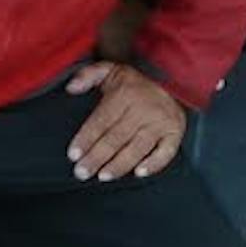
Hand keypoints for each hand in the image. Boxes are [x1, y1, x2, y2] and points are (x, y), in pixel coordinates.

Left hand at [64, 59, 188, 180]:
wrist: (172, 80)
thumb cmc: (136, 83)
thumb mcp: (110, 70)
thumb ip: (88, 75)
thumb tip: (71, 87)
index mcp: (125, 94)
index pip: (101, 121)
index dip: (86, 139)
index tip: (73, 154)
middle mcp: (144, 109)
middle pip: (116, 138)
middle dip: (96, 158)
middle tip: (82, 172)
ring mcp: (160, 122)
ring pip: (137, 148)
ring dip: (119, 165)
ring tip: (103, 176)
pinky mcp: (174, 132)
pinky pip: (165, 152)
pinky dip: (153, 164)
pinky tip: (139, 173)